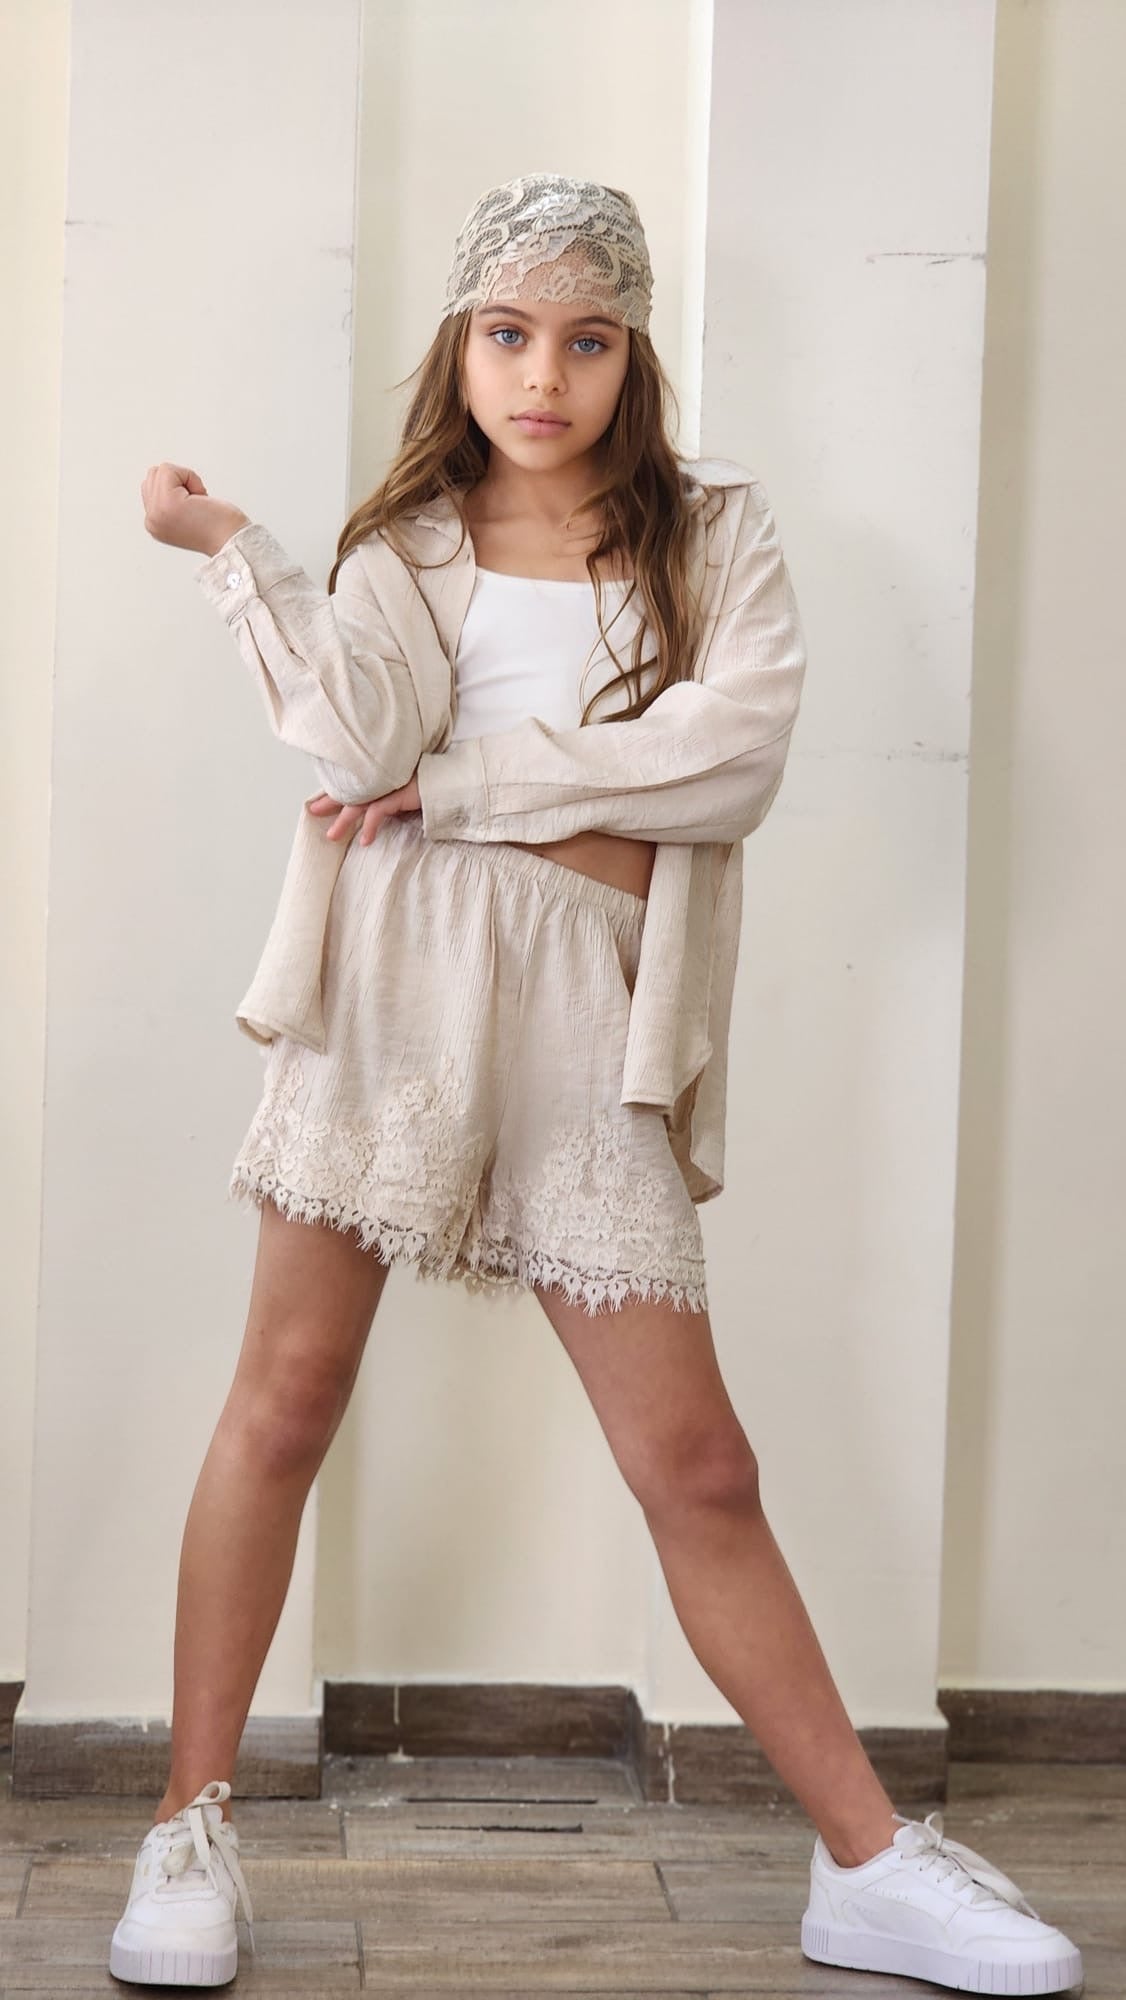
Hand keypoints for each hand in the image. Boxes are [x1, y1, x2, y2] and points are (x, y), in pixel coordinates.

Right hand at [141, 461, 249, 555]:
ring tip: (197, 502)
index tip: (193, 510)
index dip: (177, 489)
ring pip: (160, 471)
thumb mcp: (183, 515)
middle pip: (152, 476)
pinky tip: (200, 498)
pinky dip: (190, 477)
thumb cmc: (220, 529)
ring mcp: (157, 512)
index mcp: (155, 524)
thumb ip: (166, 501)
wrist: (232, 541)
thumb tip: (160, 477)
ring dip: (184, 479)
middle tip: (196, 504)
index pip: (150, 487)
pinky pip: (169, 470)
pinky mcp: (167, 502)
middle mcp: (152, 520)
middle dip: (178, 482)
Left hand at [306, 771, 422, 843]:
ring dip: (344, 821)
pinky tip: (365, 841)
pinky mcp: (401, 794)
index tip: (319, 802)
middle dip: (330, 801)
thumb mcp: (404, 797)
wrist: (456, 784)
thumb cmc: (432, 790)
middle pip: (351, 790)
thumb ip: (389, 802)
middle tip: (312, 811)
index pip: (354, 784)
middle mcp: (384, 778)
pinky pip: (379, 811)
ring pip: (360, 802)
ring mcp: (391, 785)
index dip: (335, 792)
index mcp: (382, 777)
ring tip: (332, 836)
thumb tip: (373, 816)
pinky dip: (370, 826)